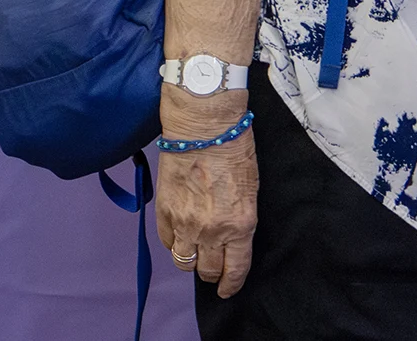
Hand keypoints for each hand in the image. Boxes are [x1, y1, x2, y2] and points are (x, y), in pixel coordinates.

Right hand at [156, 93, 257, 296]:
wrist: (204, 128)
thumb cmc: (234, 149)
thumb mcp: (251, 188)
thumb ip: (241, 218)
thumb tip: (233, 236)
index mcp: (240, 225)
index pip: (235, 269)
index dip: (231, 284)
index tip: (228, 289)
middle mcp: (212, 231)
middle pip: (208, 270)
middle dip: (213, 272)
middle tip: (214, 267)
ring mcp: (185, 224)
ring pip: (184, 262)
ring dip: (191, 260)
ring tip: (196, 251)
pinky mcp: (164, 213)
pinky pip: (167, 242)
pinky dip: (174, 242)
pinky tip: (180, 234)